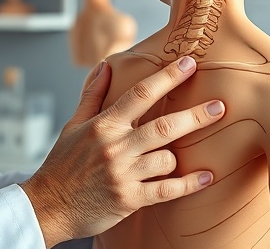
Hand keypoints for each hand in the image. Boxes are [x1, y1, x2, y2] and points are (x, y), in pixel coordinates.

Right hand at [20, 56, 224, 246]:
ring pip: (167, 158)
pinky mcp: (130, 199)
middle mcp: (115, 147)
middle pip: (163, 126)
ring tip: (189, 154)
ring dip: (181, 155)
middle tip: (221, 107)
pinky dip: (190, 184)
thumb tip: (105, 66)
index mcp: (103, 125)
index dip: (167, 77)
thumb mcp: (73, 124)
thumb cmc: (62, 164)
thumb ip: (93, 94)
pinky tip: (207, 176)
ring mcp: (123, 174)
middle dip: (196, 115)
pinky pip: (167, 190)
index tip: (189, 64)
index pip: (140, 94)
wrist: (48, 205)